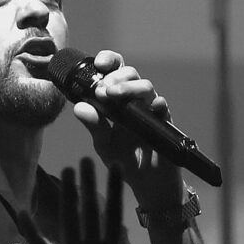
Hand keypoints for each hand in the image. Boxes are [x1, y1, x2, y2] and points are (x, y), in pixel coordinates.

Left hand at [19, 160, 130, 243]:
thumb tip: (122, 232)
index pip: (113, 212)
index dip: (113, 188)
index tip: (112, 166)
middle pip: (89, 209)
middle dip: (87, 183)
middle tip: (83, 160)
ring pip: (69, 219)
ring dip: (68, 195)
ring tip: (67, 173)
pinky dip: (31, 229)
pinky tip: (23, 211)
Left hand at [66, 48, 186, 209]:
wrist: (146, 182)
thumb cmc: (123, 158)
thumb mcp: (103, 143)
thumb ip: (93, 125)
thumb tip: (79, 107)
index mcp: (117, 99)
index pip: (114, 71)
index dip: (108, 60)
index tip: (98, 63)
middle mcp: (134, 100)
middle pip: (130, 73)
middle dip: (115, 76)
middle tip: (102, 89)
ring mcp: (150, 110)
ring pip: (145, 86)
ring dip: (129, 87)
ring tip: (112, 96)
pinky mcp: (164, 123)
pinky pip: (163, 108)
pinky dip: (158, 104)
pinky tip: (153, 106)